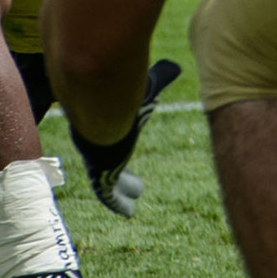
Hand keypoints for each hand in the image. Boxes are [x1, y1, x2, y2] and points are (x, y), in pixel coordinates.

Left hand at [70, 58, 179, 217]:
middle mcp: (100, 147)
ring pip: (111, 182)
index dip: (122, 149)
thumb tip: (176, 65)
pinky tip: (128, 213)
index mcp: (109, 128)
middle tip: (135, 184)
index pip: (115, 141)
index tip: (127, 155)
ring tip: (136, 197)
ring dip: (123, 191)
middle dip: (123, 174)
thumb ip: (161, 78)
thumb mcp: (149, 87)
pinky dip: (118, 203)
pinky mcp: (101, 176)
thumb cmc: (125, 98)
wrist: (101, 111)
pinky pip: (108, 195)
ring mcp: (99, 163)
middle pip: (111, 164)